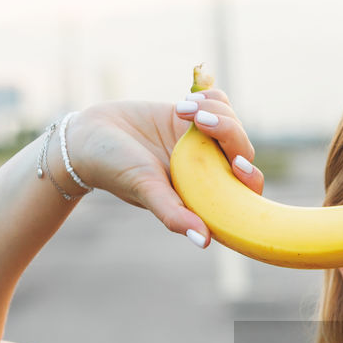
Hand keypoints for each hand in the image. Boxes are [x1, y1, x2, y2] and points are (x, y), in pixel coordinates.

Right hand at [66, 88, 265, 242]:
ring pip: (233, 124)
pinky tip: (186, 103)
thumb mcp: (146, 190)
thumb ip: (174, 215)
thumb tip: (204, 242)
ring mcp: (203, 143)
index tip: (237, 164)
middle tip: (199, 120)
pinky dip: (210, 99)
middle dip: (228, 132)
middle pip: (243, 151)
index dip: (250, 178)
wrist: (91, 136)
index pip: (244, 191)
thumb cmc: (115, 171)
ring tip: (182, 110)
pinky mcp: (194, 117)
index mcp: (204, 195)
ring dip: (215, 111)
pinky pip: (219, 104)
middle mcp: (208, 171)